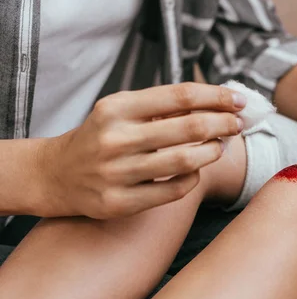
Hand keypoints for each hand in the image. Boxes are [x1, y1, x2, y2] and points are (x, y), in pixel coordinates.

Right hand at [37, 83, 245, 218]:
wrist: (56, 175)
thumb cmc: (101, 138)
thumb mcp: (122, 111)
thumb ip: (163, 106)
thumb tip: (217, 102)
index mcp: (117, 107)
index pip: (181, 95)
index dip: (217, 97)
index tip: (239, 101)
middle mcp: (115, 138)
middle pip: (190, 127)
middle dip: (224, 124)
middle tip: (238, 125)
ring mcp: (117, 173)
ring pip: (186, 161)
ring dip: (213, 151)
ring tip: (220, 146)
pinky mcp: (120, 202)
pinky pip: (174, 190)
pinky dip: (193, 178)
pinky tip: (195, 170)